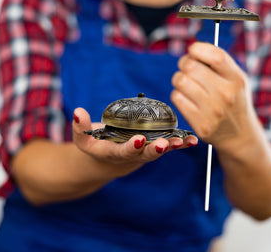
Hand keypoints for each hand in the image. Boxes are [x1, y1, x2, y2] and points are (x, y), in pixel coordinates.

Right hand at [72, 107, 197, 177]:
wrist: (109, 159)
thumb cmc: (96, 144)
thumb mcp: (83, 138)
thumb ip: (80, 127)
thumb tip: (78, 112)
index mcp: (114, 153)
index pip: (122, 152)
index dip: (131, 147)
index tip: (138, 140)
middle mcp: (132, 155)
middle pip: (145, 154)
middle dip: (155, 149)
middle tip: (163, 144)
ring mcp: (145, 152)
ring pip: (160, 151)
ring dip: (172, 146)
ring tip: (183, 141)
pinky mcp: (154, 146)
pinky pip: (168, 145)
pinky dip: (180, 143)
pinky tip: (192, 140)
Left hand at [171, 42, 261, 154]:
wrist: (240, 136)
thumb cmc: (233, 100)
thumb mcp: (236, 79)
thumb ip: (218, 62)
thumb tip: (192, 49)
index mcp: (236, 79)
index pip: (215, 55)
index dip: (198, 49)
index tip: (194, 52)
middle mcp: (226, 94)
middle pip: (191, 66)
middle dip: (184, 63)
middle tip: (187, 68)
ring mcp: (213, 111)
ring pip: (180, 80)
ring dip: (179, 79)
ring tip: (187, 83)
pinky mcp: (201, 124)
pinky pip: (177, 98)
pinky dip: (178, 95)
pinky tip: (187, 98)